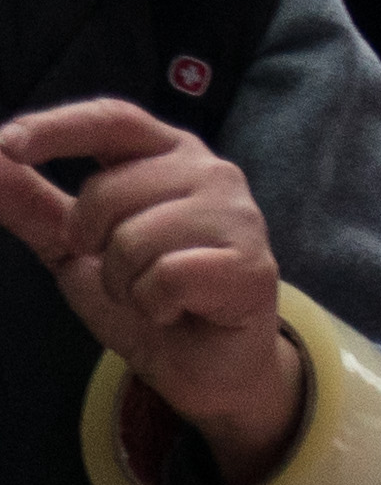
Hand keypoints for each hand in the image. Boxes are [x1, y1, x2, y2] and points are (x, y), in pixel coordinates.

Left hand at [1, 97, 304, 471]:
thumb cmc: (143, 292)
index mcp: (167, 155)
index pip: (111, 120)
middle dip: (90, 242)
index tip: (6, 145)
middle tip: (121, 271)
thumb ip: (30, 202)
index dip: (57, 128)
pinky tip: (176, 310)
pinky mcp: (252, 265)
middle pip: (108, 189)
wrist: (202, 363)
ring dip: (124, 282)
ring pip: (135, 238)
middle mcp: (211, 173)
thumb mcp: (72, 246)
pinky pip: (168, 276)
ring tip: (151, 295)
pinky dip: (154, 305)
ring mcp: (238, 216)